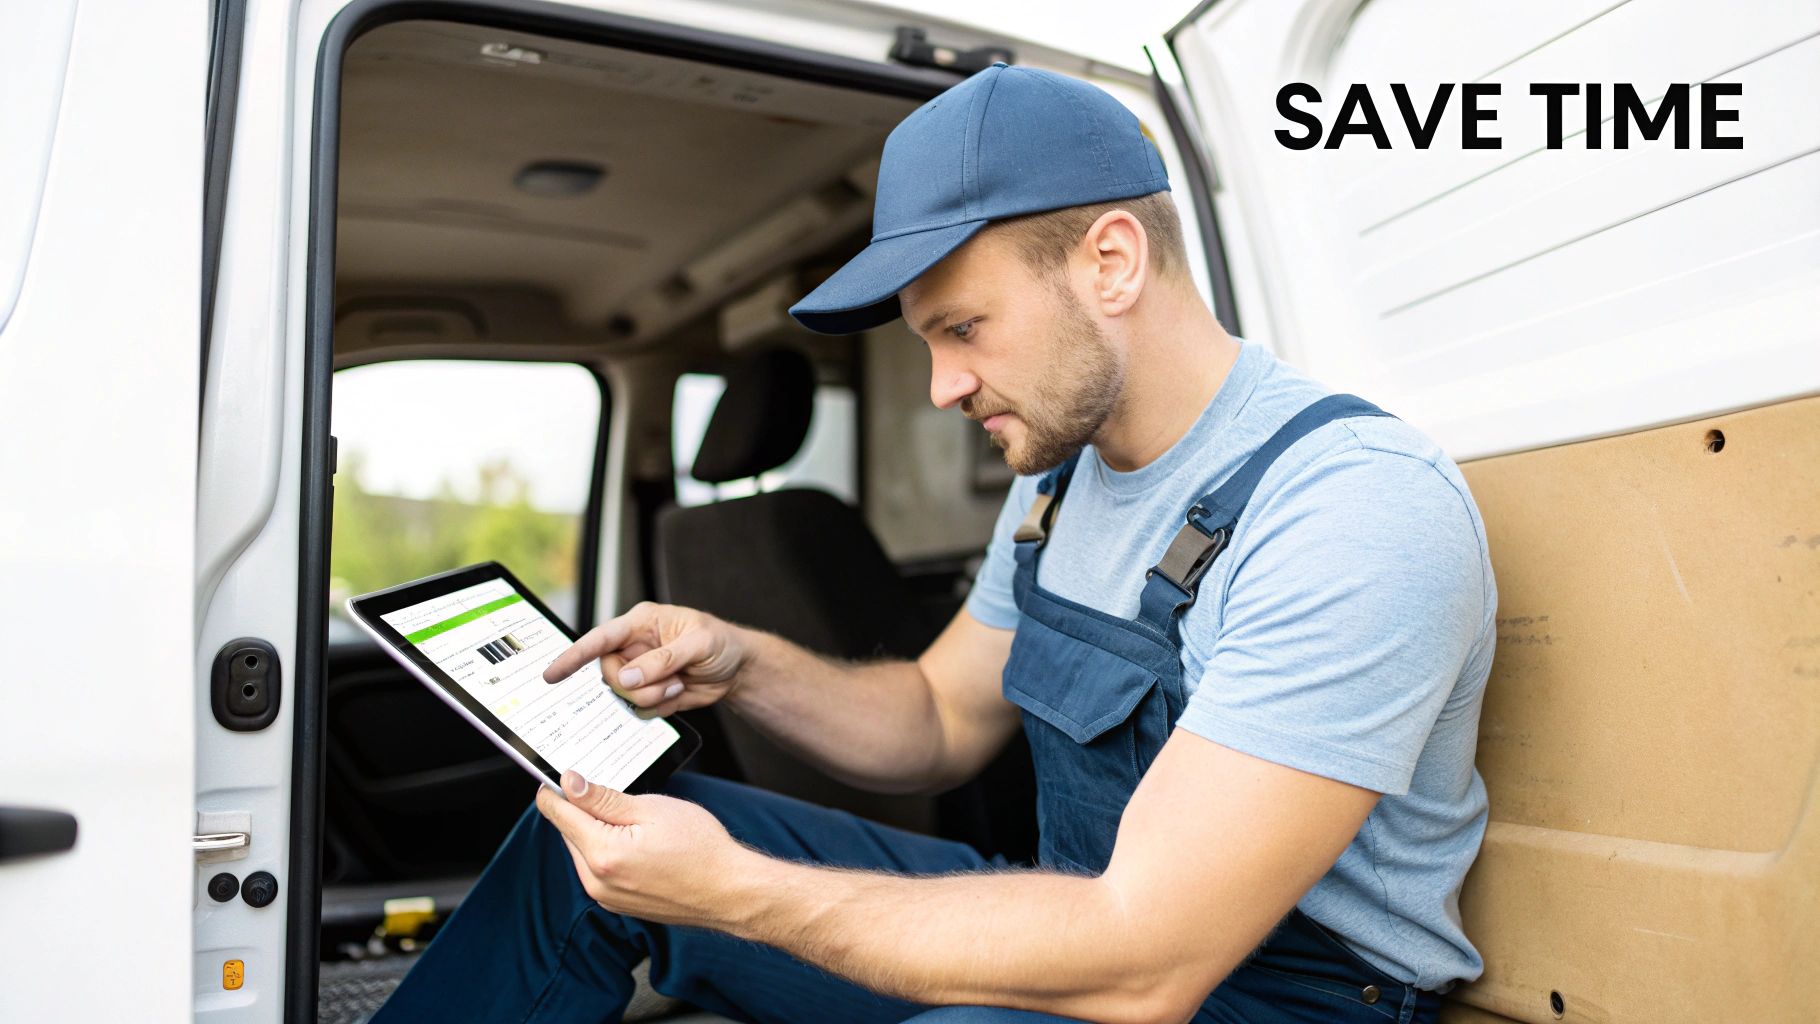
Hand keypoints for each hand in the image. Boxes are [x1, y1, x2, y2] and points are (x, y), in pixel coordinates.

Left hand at [535, 770, 749, 927]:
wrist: (728, 891)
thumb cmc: (699, 847)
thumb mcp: (651, 808)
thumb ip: (603, 798)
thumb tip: (569, 783)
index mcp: (603, 853)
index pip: (558, 815)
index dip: (553, 790)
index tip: (554, 775)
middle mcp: (596, 881)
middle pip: (569, 833)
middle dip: (580, 810)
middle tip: (608, 792)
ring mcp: (605, 897)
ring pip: (583, 851)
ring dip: (594, 832)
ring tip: (631, 820)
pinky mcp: (616, 904)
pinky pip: (597, 870)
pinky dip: (606, 851)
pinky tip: (636, 842)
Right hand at [544, 601, 751, 715]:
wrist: (736, 669)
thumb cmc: (720, 643)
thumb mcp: (698, 644)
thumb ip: (662, 659)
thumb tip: (628, 676)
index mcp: (640, 624)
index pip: (599, 639)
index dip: (574, 656)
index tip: (552, 674)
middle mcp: (634, 648)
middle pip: (609, 674)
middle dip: (635, 685)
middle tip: (670, 680)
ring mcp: (640, 673)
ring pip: (623, 696)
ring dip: (652, 697)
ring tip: (678, 683)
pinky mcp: (649, 693)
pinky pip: (640, 709)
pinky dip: (660, 707)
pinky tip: (678, 692)